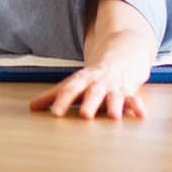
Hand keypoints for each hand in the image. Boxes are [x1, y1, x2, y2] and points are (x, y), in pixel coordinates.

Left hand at [28, 62, 146, 119]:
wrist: (121, 55)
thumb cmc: (93, 76)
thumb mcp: (74, 83)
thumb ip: (54, 96)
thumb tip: (31, 107)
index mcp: (82, 80)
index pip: (70, 90)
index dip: (62, 101)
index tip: (55, 114)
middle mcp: (98, 82)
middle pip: (93, 92)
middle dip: (90, 103)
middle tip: (85, 116)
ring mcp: (115, 86)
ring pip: (115, 96)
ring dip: (114, 105)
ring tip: (114, 117)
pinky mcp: (129, 90)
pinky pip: (134, 99)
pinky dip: (137, 106)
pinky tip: (140, 116)